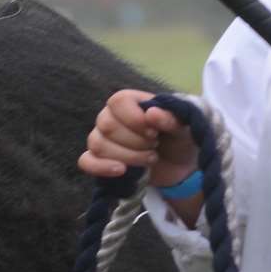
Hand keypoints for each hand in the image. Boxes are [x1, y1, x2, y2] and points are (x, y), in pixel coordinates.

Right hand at [78, 88, 198, 187]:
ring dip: (127, 156)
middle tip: (155, 146)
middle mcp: (110, 116)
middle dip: (135, 142)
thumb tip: (151, 114)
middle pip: (106, 126)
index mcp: (129, 101)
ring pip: (98, 144)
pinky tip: (122, 170)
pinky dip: (101, 167)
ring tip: (150, 158)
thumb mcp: (184, 126)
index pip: (117, 102)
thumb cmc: (180, 137)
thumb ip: (171, 118)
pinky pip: (86, 161)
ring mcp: (102, 139)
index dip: (134, 119)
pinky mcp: (100, 160)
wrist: (180, 164)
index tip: (154, 133)